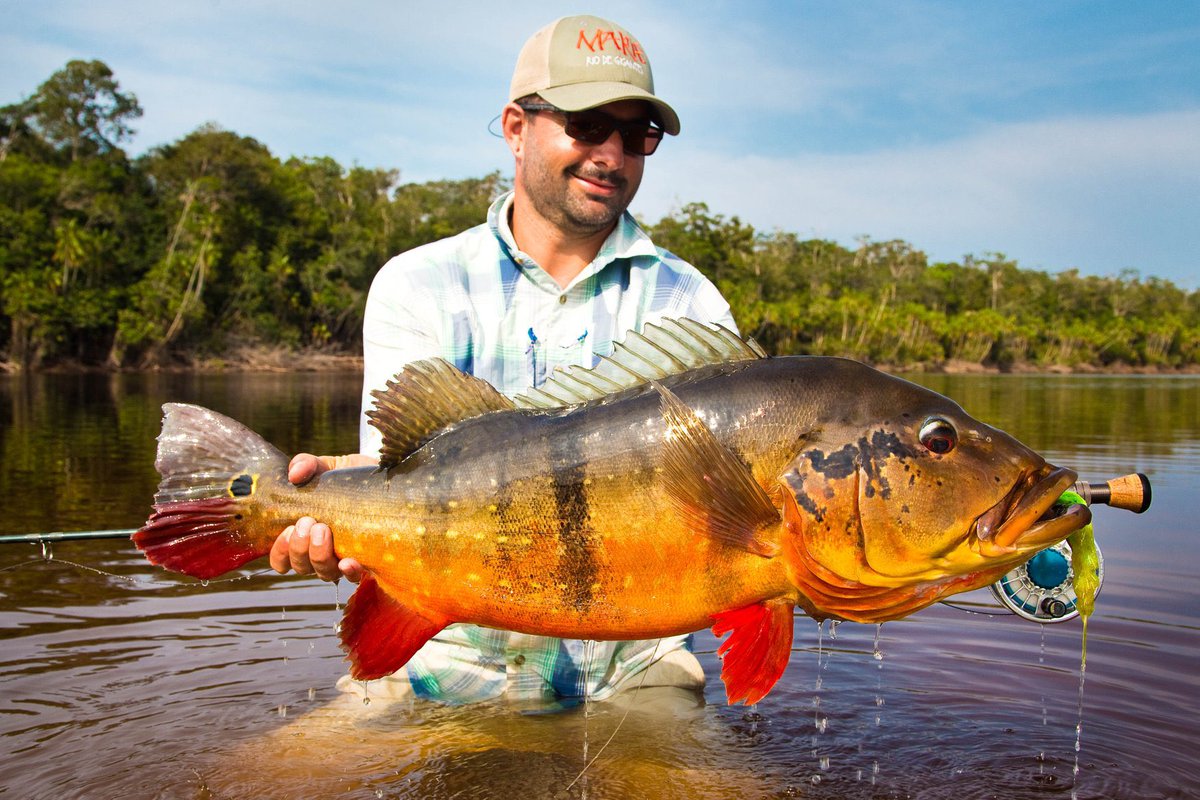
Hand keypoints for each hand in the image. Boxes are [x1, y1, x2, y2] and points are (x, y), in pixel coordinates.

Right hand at [268, 453, 375, 582]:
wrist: (383, 477)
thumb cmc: (347, 477)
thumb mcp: (325, 466)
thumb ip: (306, 465)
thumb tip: (294, 474)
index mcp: (304, 535)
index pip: (281, 559)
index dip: (280, 552)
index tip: (287, 530)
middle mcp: (321, 552)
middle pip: (301, 567)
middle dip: (299, 548)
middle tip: (308, 522)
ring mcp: (342, 557)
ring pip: (323, 573)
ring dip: (319, 555)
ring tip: (324, 529)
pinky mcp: (366, 559)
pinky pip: (353, 576)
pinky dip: (348, 571)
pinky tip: (349, 561)